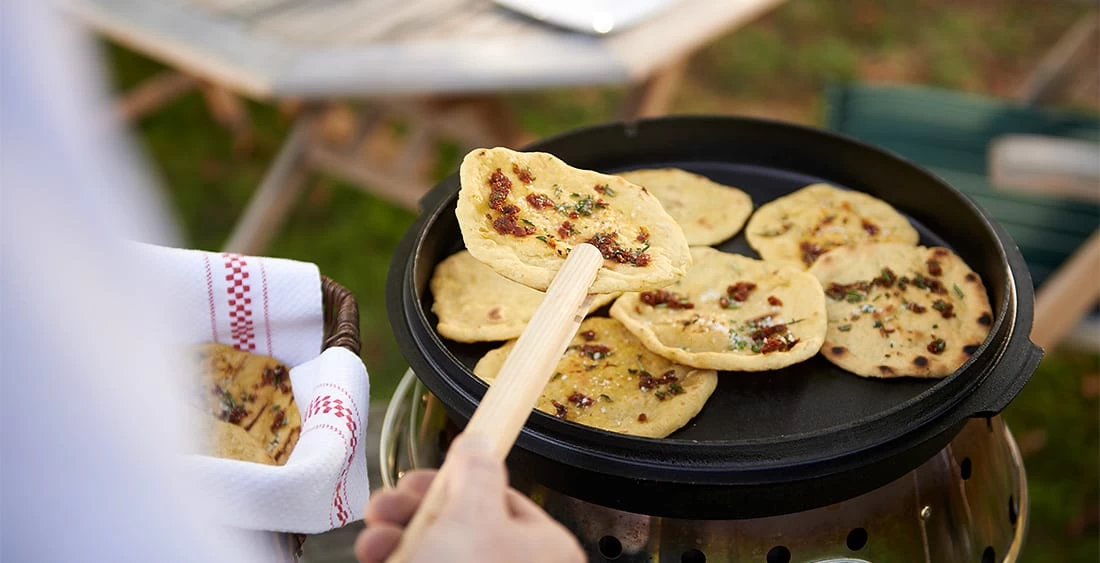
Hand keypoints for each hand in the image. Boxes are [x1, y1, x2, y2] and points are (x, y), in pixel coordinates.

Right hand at [354, 436, 584, 562]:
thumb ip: (476, 471)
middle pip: (464, 525)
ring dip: (399, 538)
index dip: (453, 482)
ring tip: (373, 540)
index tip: (418, 481)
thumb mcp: (471, 515)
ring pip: (440, 553)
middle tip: (385, 506)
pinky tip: (377, 558)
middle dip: (416, 510)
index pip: (500, 496)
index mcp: (544, 547)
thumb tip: (479, 443)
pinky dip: (401, 562)